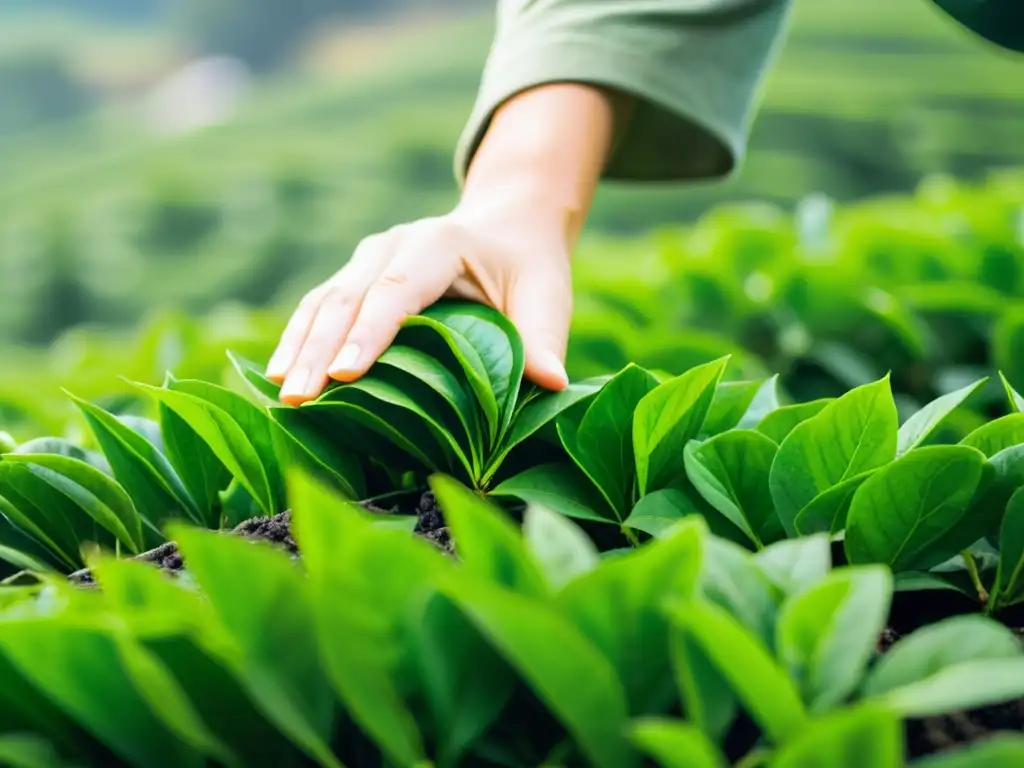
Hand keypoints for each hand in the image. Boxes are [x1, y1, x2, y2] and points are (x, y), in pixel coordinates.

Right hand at [265, 199, 572, 404]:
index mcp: (441, 243)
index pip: (398, 287)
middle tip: (299, 399)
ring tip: (281, 393)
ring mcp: (369, 257)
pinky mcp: (356, 275)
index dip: (371, 331)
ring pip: (323, 300)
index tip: (346, 374)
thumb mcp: (545, 296)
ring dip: (299, 345)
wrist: (507, 224)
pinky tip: (281, 374)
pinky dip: (299, 339)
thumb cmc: (527, 267)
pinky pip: (319, 306)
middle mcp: (396, 243)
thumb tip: (552, 383)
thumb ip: (542, 338)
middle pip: (348, 296)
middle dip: (321, 348)